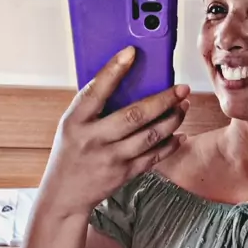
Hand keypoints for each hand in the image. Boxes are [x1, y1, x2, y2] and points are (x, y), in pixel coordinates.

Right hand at [40, 46, 189, 214]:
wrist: (64, 195)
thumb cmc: (70, 153)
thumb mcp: (71, 125)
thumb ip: (92, 106)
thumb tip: (123, 79)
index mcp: (75, 121)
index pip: (96, 90)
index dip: (114, 70)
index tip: (132, 52)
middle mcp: (94, 139)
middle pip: (135, 115)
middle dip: (163, 99)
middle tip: (181, 88)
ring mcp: (111, 158)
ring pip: (150, 136)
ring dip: (172, 120)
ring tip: (183, 106)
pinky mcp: (124, 174)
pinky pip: (153, 157)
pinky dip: (170, 145)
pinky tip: (180, 133)